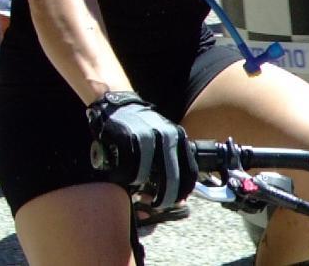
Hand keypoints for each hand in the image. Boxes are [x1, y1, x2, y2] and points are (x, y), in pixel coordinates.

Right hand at [86, 92, 196, 209]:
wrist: (119, 105)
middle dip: (163, 197)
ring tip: (134, 183)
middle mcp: (164, 136)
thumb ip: (173, 161)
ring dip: (138, 184)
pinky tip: (121, 174)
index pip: (189, 172)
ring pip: (143, 176)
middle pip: (169, 179)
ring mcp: (144, 136)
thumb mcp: (164, 137)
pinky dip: (123, 176)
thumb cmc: (143, 127)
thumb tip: (181, 198)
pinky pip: (125, 168)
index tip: (177, 201)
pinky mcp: (124, 137)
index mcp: (178, 137)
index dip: (183, 192)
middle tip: (156, 203)